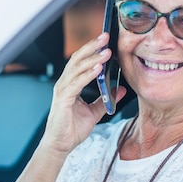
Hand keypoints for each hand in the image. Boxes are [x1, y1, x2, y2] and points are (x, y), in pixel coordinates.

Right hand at [40, 32, 126, 154]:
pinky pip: (77, 83)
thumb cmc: (72, 128)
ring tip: (107, 51)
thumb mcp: (95, 112)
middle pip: (78, 59)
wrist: (61, 145)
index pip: (81, 61)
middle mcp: (65, 83)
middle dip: (92, 46)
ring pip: (77, 68)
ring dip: (93, 58)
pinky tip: (98, 68)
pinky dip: (87, 74)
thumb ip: (106, 99)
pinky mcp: (63, 99)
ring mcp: (63, 90)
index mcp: (71, 84)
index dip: (92, 49)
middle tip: (106, 36)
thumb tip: (121, 89)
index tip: (106, 40)